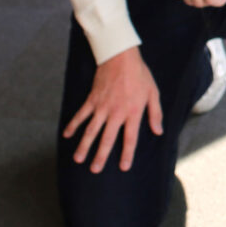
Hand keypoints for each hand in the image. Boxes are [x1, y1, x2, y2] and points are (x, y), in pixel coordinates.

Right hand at [62, 47, 162, 172]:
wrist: (121, 56)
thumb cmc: (140, 75)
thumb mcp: (153, 93)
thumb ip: (155, 113)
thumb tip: (159, 131)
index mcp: (133, 112)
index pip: (130, 138)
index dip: (127, 154)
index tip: (124, 167)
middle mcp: (116, 112)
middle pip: (107, 139)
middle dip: (100, 156)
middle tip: (95, 170)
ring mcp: (102, 106)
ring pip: (91, 130)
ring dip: (84, 145)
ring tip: (78, 159)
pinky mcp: (92, 99)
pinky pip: (81, 114)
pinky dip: (73, 125)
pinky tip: (67, 135)